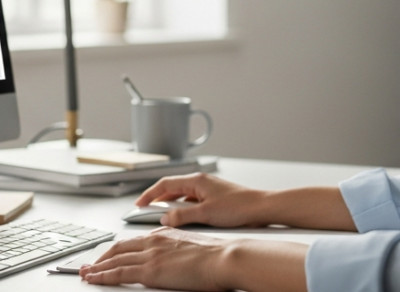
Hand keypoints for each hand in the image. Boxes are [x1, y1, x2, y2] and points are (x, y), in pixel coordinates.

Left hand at [80, 228, 230, 289]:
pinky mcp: (151, 271)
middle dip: (102, 257)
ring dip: (97, 267)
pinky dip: (103, 275)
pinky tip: (94, 278)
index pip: (133, 241)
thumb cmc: (217, 255)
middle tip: (90, 264)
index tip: (109, 255)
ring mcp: (151, 255)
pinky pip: (119, 273)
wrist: (225, 257)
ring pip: (114, 259)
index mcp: (165, 235)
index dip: (117, 249)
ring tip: (85, 273)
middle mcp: (154, 241)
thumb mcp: (193, 246)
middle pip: (119, 247)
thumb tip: (173, 258)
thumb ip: (177, 249)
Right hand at [135, 173, 270, 227]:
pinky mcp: (214, 197)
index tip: (139, 203)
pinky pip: (192, 200)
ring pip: (182, 195)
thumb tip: (165, 219)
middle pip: (172, 188)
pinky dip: (182, 208)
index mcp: (196, 180)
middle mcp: (201, 181)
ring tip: (161, 215)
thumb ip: (182, 216)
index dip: (150, 194)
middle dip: (157, 199)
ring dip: (170, 204)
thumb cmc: (238, 206)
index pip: (165, 184)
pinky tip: (182, 218)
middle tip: (145, 210)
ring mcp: (208, 188)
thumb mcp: (205, 214)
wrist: (261, 207)